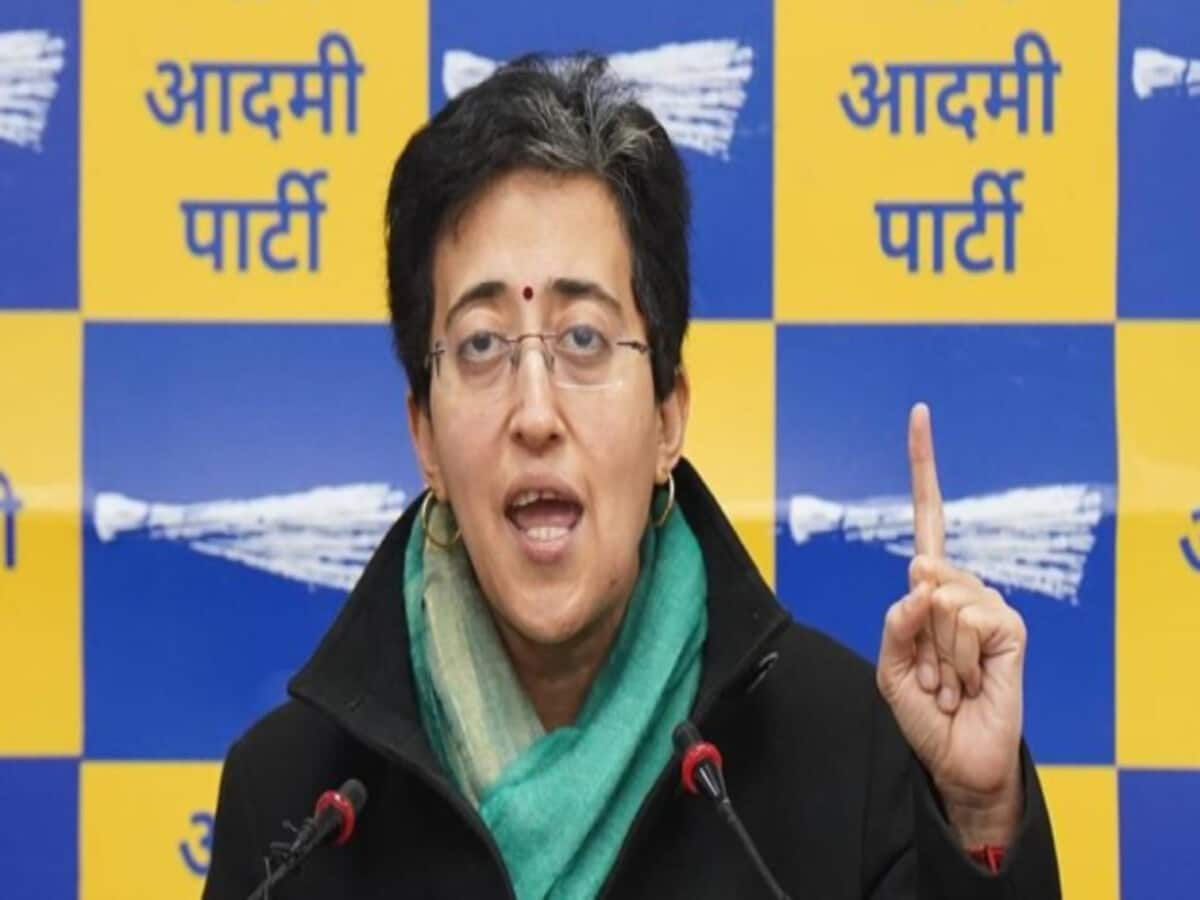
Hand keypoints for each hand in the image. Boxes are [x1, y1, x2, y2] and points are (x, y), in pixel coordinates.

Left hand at [876, 403, 1026, 846]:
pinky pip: (968, 620)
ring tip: (951, 681)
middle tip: (933, 674)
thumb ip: (896, 620)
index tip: (919, 413)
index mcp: (929, 589)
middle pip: (921, 578)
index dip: (923, 469)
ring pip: (941, 602)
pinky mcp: (1012, 629)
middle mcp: (961, 589)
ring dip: (936, 655)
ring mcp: (989, 606)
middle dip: (914, 637)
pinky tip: (972, 681)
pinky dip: (959, 660)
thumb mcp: (890, 665)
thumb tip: (922, 582)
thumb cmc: (924, 710)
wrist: (957, 757)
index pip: (927, 520)